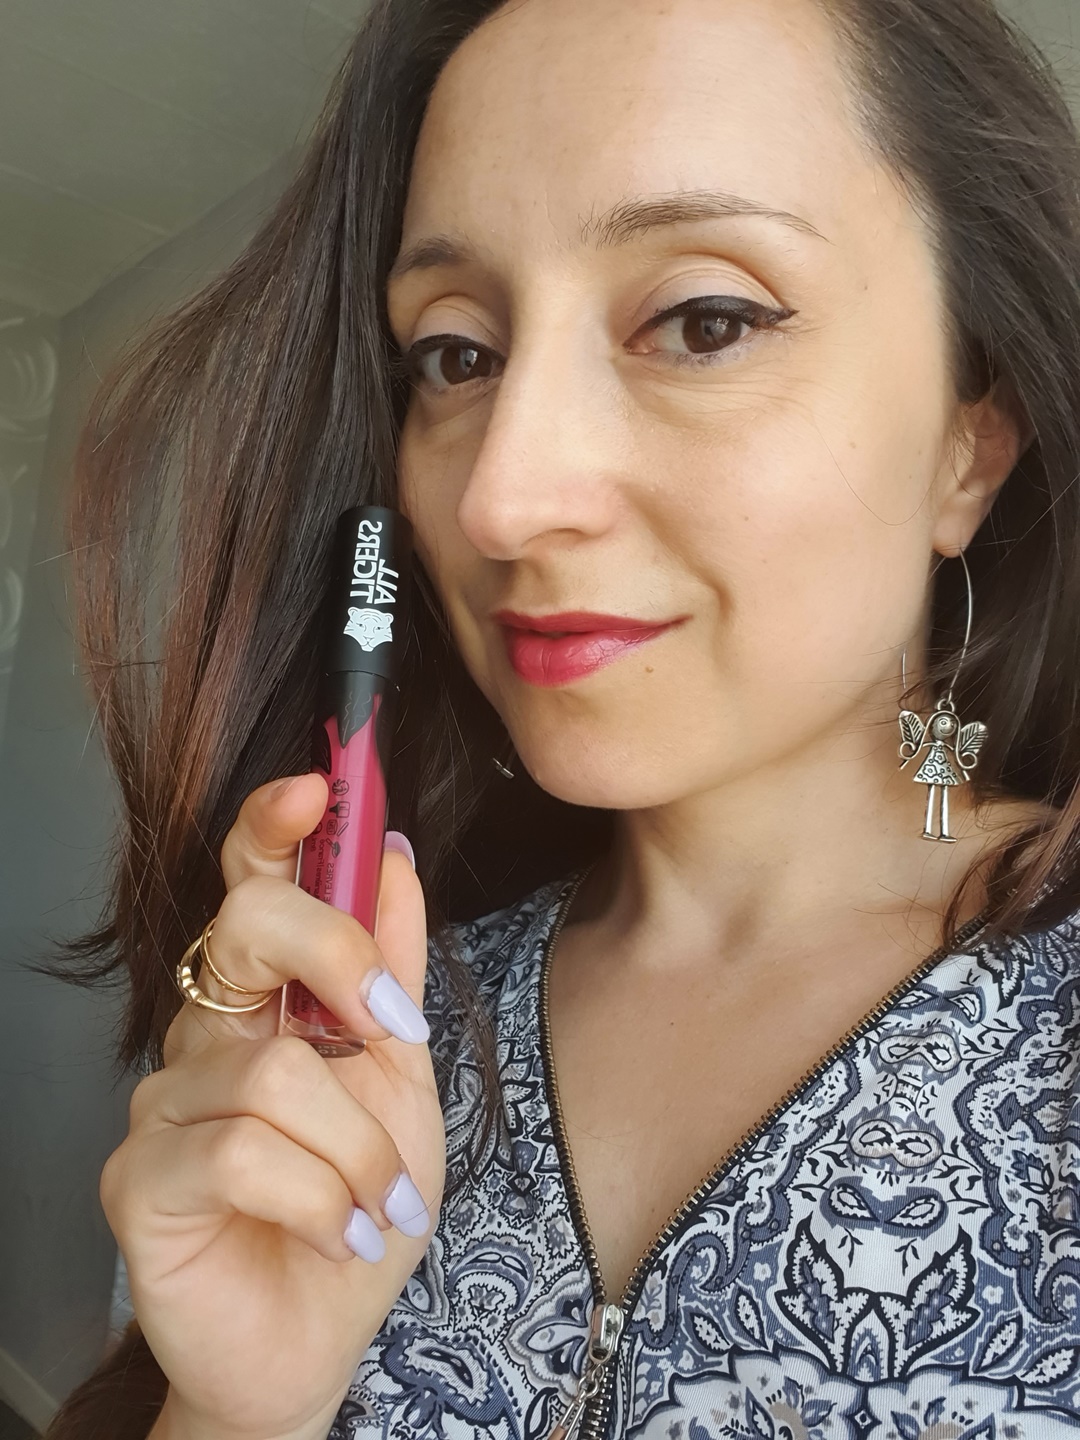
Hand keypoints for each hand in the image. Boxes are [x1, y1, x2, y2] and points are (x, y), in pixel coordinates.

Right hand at [100, 774, 444, 1439]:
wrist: (323, 1334)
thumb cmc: (361, 1203)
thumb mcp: (404, 1078)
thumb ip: (391, 969)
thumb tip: (391, 853)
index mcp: (266, 997)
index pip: (251, 884)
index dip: (272, 826)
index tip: (316, 784)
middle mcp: (205, 1030)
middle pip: (246, 929)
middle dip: (339, 962)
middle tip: (390, 1033)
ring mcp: (164, 1100)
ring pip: (276, 1069)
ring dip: (361, 1147)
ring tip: (383, 1201)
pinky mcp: (139, 1176)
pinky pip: (247, 1152)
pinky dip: (325, 1198)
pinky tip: (341, 1234)